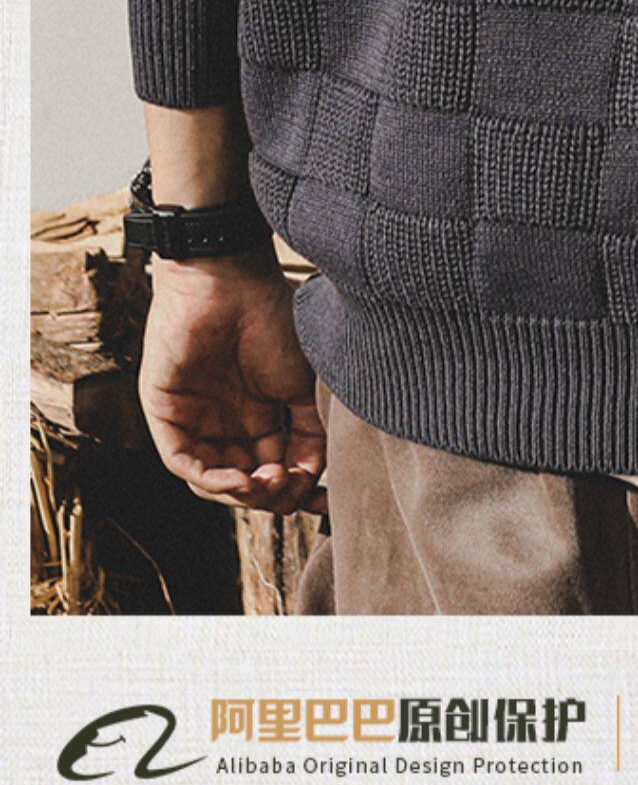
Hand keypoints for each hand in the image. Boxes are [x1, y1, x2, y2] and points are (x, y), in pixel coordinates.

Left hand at [137, 245, 326, 515]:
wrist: (231, 282)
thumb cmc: (274, 320)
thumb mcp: (305, 384)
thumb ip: (311, 431)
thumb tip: (314, 476)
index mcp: (261, 414)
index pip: (276, 468)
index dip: (298, 490)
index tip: (324, 502)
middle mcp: (227, 422)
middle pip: (246, 482)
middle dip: (272, 495)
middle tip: (294, 488)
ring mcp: (196, 420)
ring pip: (214, 480)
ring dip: (244, 493)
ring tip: (270, 483)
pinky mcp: (166, 416)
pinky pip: (184, 463)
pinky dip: (212, 481)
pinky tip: (241, 480)